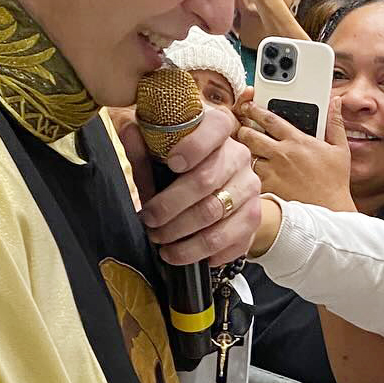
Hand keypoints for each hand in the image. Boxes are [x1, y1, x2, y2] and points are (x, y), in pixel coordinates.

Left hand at [133, 107, 262, 266]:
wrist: (220, 184)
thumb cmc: (183, 164)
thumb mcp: (161, 151)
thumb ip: (145, 146)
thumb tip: (130, 134)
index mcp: (218, 130)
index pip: (215, 128)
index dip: (194, 146)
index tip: (171, 163)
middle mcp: (239, 158)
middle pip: (205, 181)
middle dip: (170, 207)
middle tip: (150, 222)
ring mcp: (249, 190)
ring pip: (216, 218)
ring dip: (183, 238)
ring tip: (162, 245)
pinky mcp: (253, 219)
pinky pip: (231, 242)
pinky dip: (204, 254)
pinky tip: (186, 254)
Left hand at [237, 94, 354, 212]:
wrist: (330, 209)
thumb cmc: (335, 180)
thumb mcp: (340, 148)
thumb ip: (335, 123)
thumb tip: (335, 102)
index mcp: (297, 141)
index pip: (269, 118)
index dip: (254, 109)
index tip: (248, 106)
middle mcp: (282, 154)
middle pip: (250, 134)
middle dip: (243, 129)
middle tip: (242, 128)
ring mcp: (273, 171)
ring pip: (247, 154)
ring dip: (243, 150)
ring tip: (243, 149)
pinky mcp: (268, 187)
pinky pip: (250, 175)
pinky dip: (246, 171)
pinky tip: (247, 170)